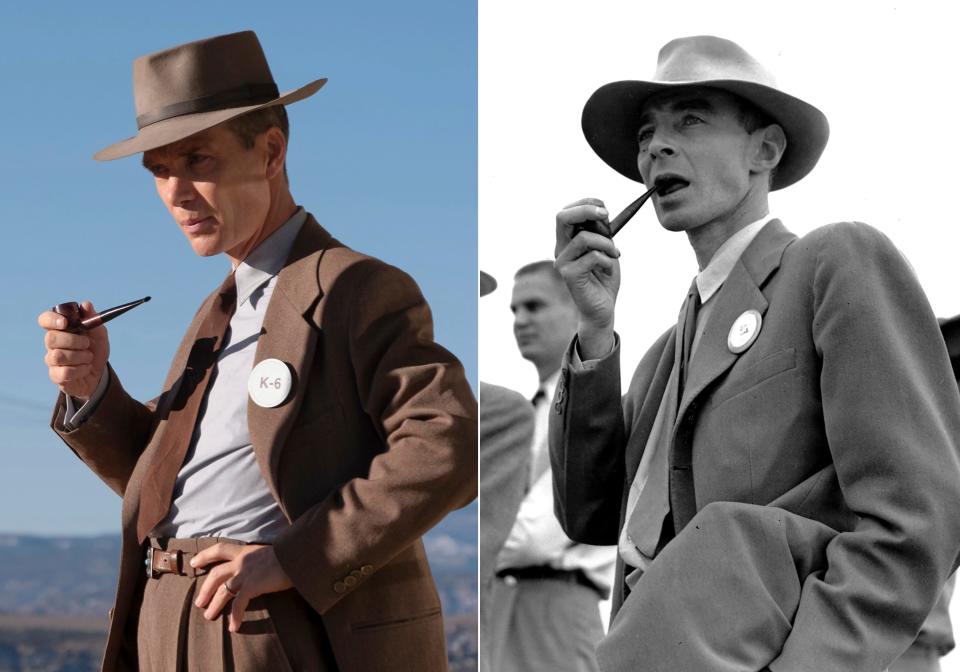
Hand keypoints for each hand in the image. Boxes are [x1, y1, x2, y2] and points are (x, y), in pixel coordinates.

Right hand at [38, 301, 109, 399]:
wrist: (99, 373)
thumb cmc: (95, 350)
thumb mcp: (99, 334)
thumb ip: (93, 319)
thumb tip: (86, 304)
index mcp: (60, 330)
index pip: (45, 319)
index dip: (51, 320)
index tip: (65, 323)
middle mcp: (52, 344)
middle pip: (51, 338)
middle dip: (73, 341)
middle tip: (87, 344)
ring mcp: (52, 360)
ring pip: (58, 356)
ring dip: (80, 356)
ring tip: (88, 357)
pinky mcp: (56, 375)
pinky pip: (64, 372)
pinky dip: (81, 369)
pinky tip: (86, 368)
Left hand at [191, 543, 293, 632]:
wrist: (297, 555)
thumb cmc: (289, 554)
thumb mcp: (268, 552)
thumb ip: (259, 559)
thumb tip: (260, 566)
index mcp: (245, 551)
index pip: (220, 550)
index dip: (205, 556)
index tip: (195, 562)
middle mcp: (242, 561)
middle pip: (216, 574)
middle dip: (205, 589)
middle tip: (199, 602)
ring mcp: (246, 573)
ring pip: (223, 590)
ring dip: (214, 605)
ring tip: (209, 616)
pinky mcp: (252, 586)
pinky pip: (239, 604)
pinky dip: (235, 616)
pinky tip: (234, 626)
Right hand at [555, 198, 620, 358]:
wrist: (602, 309)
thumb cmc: (604, 279)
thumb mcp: (605, 249)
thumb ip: (601, 232)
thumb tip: (602, 213)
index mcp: (566, 241)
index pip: (566, 212)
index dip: (585, 204)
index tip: (605, 210)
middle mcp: (560, 249)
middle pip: (562, 217)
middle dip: (586, 210)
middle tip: (606, 215)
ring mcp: (562, 262)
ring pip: (583, 238)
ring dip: (606, 243)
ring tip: (615, 254)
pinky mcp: (569, 276)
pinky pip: (592, 257)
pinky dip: (607, 261)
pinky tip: (609, 270)